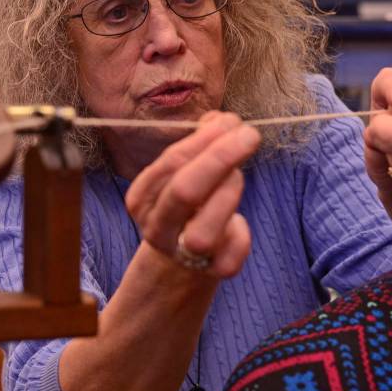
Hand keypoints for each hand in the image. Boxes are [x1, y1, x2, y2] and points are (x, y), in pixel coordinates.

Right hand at [125, 112, 260, 277]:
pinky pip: (237, 244)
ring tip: (236, 176)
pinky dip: (242, 228)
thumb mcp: (181, 172)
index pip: (173, 162)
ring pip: (209, 224)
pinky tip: (235, 222)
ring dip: (231, 189)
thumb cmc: (185, 205)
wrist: (179, 263)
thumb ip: (198, 144)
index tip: (232, 121)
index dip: (206, 138)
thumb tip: (222, 119)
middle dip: (221, 157)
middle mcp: (157, 226)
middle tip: (250, 135)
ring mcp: (183, 253)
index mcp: (142, 198)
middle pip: (186, 191)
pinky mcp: (215, 271)